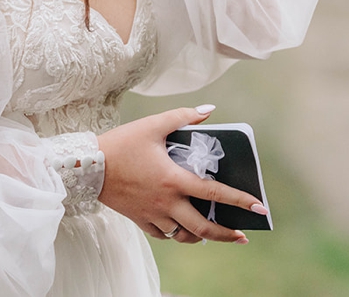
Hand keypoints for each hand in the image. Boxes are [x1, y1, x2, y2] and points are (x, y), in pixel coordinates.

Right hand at [100, 106, 265, 242]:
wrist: (89, 167)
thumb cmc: (122, 143)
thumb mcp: (154, 124)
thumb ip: (184, 117)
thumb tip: (210, 111)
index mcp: (174, 180)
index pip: (214, 193)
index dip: (240, 200)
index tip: (260, 208)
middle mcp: (166, 202)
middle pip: (202, 227)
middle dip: (226, 234)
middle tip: (243, 235)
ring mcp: (153, 215)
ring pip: (183, 236)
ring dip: (202, 237)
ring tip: (215, 234)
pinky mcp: (140, 220)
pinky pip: (164, 235)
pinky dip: (177, 235)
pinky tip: (183, 230)